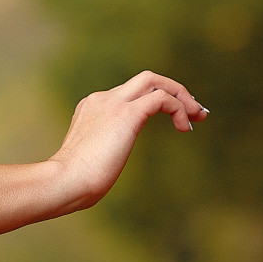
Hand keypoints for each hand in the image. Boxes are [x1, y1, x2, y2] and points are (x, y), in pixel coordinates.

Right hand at [51, 71, 205, 209]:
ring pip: (154, 82)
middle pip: (146, 80)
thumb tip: (107, 166)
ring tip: (197, 116)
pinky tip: (184, 127)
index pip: (130, 93)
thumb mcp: (91, 159)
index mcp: (91, 108)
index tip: (174, 119)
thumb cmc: (74, 182)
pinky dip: (178, 109)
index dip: (156, 101)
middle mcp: (102, 100)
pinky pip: (161, 98)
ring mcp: (113, 103)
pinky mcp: (126, 114)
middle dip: (175, 91)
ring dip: (181, 96)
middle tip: (195, 111)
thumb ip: (102, 151)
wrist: (65, 181)